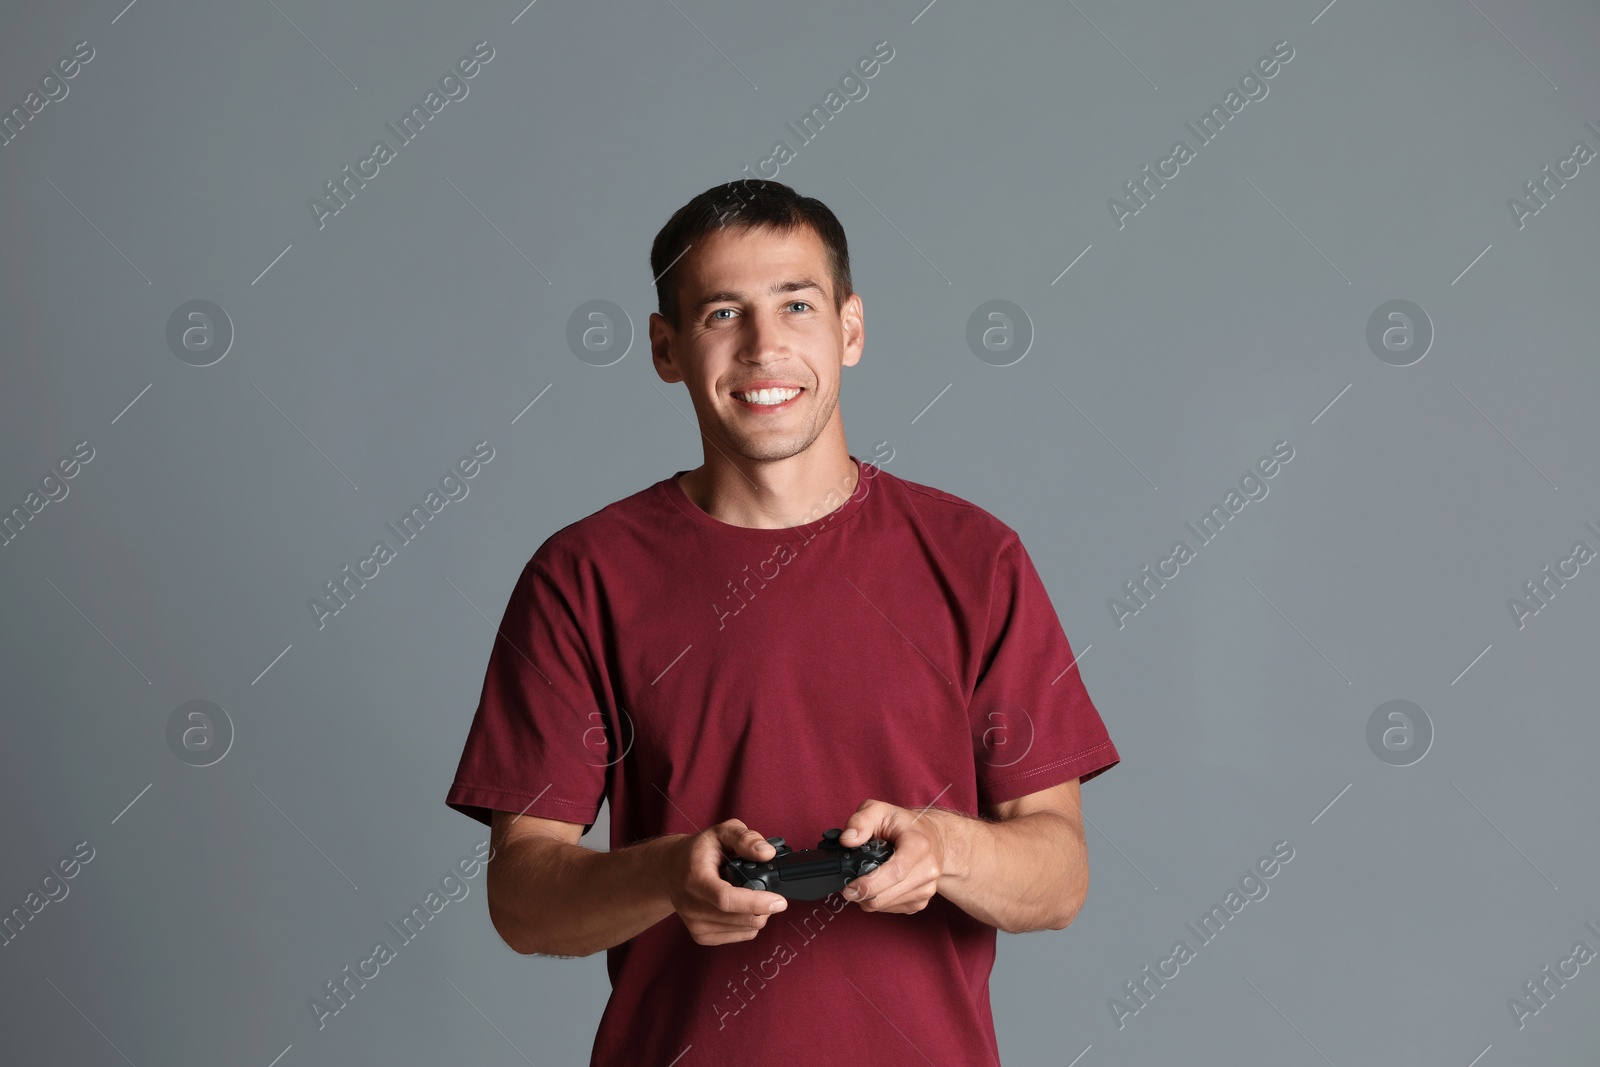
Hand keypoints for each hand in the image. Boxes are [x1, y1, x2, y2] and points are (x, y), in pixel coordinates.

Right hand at [661, 819, 787, 944]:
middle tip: (768, 889)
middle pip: (742, 917)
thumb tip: (767, 853)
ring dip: (758, 914)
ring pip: (746, 929)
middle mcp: (692, 905)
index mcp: (695, 878)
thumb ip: (745, 838)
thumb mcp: (721, 832)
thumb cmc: (698, 851)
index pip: (726, 899)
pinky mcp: (701, 936)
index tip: (779, 901)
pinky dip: (749, 922)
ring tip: (750, 894)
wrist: (671, 870)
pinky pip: (741, 935)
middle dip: (765, 906)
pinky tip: (742, 906)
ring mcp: (695, 924)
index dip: (756, 902)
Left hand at [835, 799, 945, 914]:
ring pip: (887, 905)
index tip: (849, 887)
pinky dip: (879, 902)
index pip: (895, 871)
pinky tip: (878, 886)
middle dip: (862, 895)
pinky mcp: (922, 901)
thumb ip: (861, 821)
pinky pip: (893, 909)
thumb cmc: (904, 824)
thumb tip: (847, 840)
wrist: (933, 838)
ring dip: (869, 899)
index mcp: (918, 845)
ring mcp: (927, 888)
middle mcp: (928, 869)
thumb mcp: (880, 810)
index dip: (869, 884)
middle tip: (847, 888)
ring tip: (863, 881)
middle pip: (888, 894)